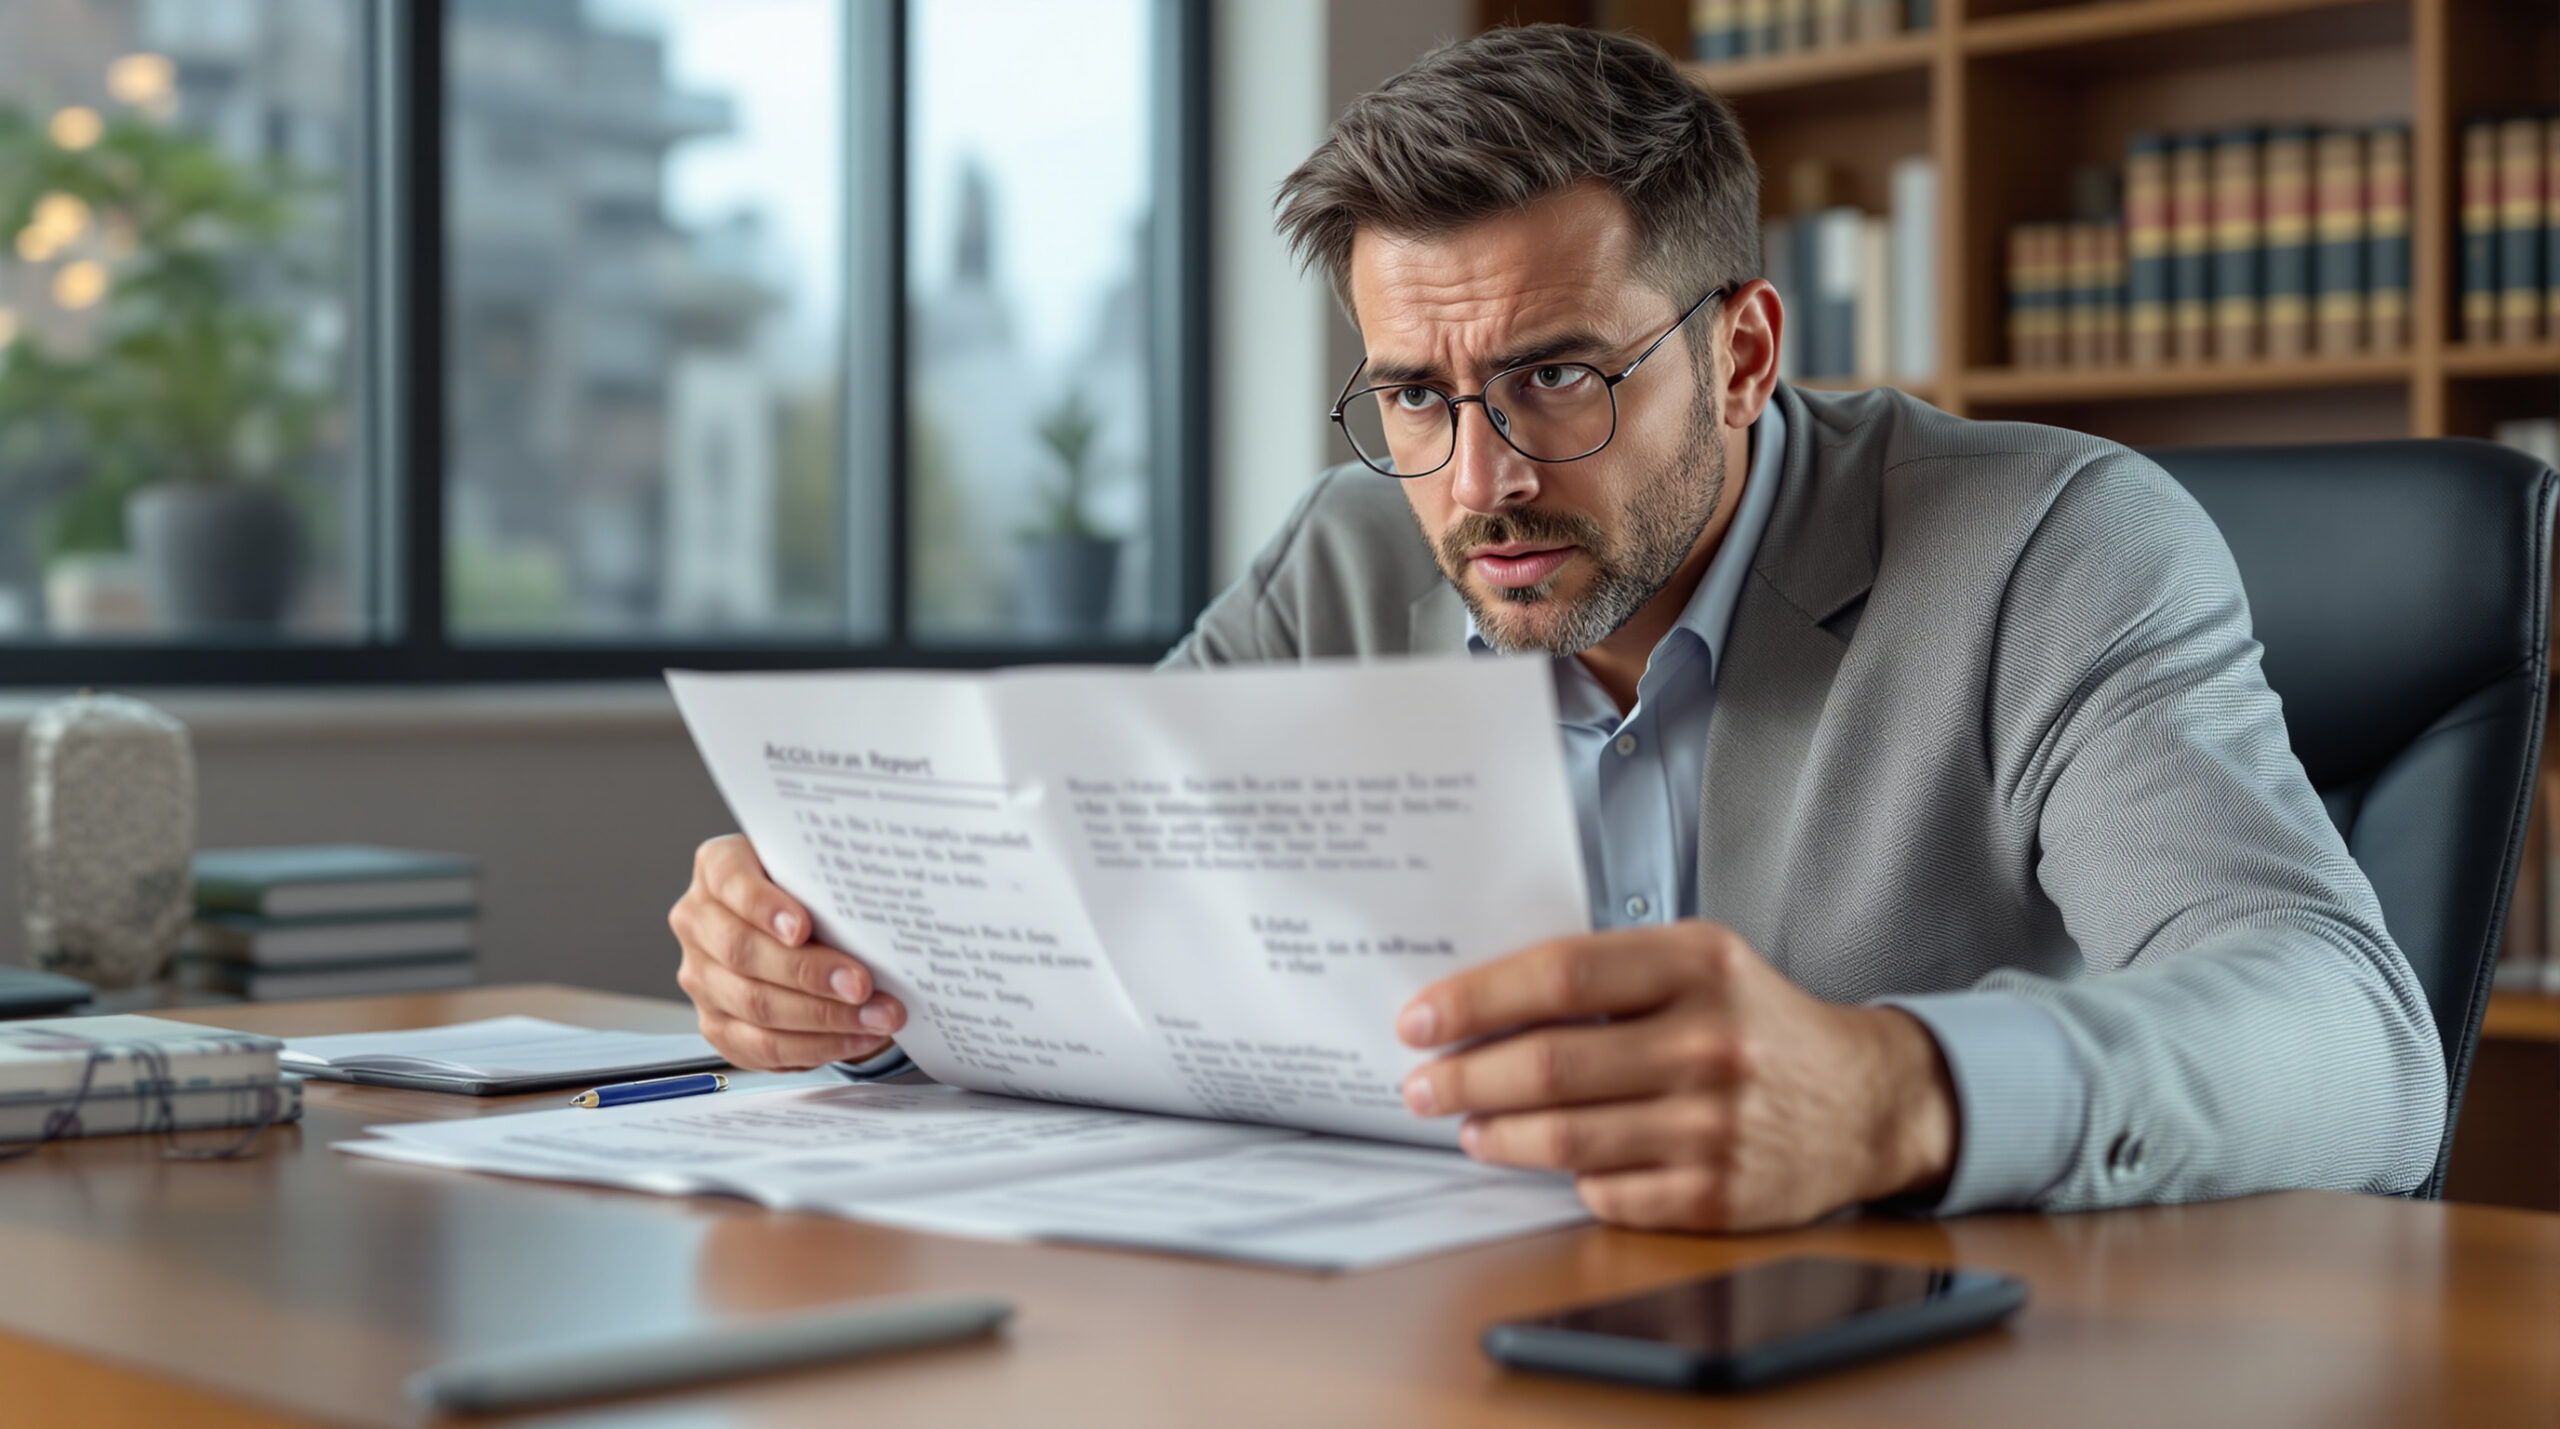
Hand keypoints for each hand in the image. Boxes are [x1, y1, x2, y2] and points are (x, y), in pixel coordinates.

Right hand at [669, 834, 905, 1069]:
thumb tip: (875, 911)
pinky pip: (762, 1047)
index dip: (763, 907)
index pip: (730, 881)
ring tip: (876, 1016)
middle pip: (743, 952)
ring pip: (755, 1005)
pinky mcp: (716, 1024)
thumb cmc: (811, 893)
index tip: (803, 927)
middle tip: (861, 984)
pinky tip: (855, 1037)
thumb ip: (829, 883)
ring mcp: (702, 976)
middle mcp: (699, 922)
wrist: (801, 928)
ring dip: (824, 1017)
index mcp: (718, 868)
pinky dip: (815, 1046)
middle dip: (809, 973)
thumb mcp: (817, 873)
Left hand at [1395, 921, 1955, 1232]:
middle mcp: (1708, 1042)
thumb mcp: (1701, 963)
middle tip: (1420, 1085)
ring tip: (1469, 1126)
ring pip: (1566, 1137)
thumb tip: (1484, 1003)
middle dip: (1463, 1077)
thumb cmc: (1760, 1026)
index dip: (1474, 999)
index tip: (1420, 1018)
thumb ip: (1609, 971)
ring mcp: (1714, 1124)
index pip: (1557, 974)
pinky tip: (1549, 1161)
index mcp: (1697, 965)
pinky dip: (1568, 1178)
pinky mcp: (1717, 1195)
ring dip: (1497, 1134)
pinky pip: (1607, 1192)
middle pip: (1548, 1062)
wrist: (1866, 1102)